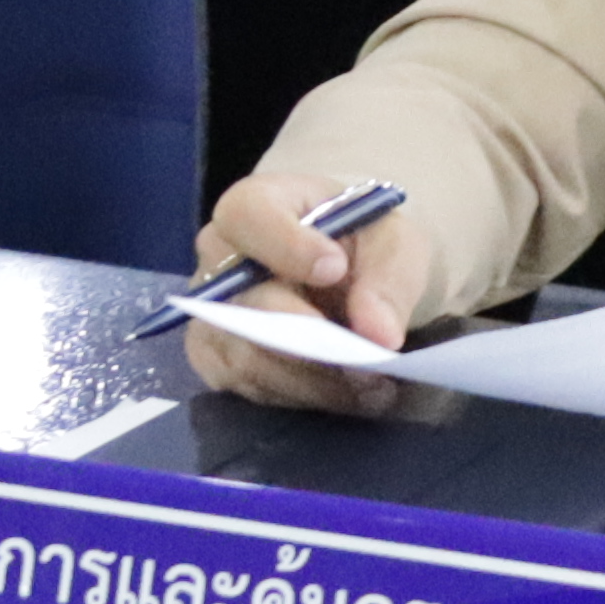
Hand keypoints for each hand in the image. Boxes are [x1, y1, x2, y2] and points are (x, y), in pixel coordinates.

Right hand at [175, 174, 441, 406]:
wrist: (346, 269)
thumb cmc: (361, 242)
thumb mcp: (394, 243)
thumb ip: (389, 279)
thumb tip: (379, 336)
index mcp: (256, 206)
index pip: (247, 217)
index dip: (284, 244)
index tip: (333, 268)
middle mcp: (218, 259)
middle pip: (243, 303)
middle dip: (309, 340)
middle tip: (370, 363)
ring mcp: (210, 314)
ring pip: (247, 357)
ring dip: (314, 380)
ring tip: (374, 387)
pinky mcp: (217, 359)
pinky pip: (249, 388)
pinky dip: (303, 398)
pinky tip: (350, 396)